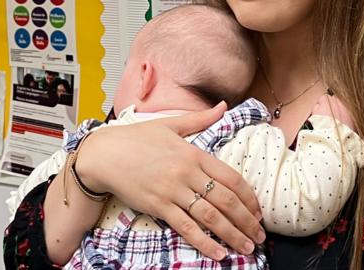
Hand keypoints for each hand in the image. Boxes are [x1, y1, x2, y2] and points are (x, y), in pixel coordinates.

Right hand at [76, 102, 265, 259]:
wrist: (103, 154)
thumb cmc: (136, 138)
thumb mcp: (170, 124)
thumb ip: (200, 118)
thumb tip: (222, 106)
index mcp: (194, 153)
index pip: (231, 178)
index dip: (249, 197)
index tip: (258, 211)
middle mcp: (187, 173)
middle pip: (226, 201)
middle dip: (247, 221)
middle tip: (260, 236)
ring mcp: (172, 191)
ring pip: (210, 217)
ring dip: (232, 235)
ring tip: (247, 248)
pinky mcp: (157, 206)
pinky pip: (185, 228)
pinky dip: (204, 242)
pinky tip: (218, 254)